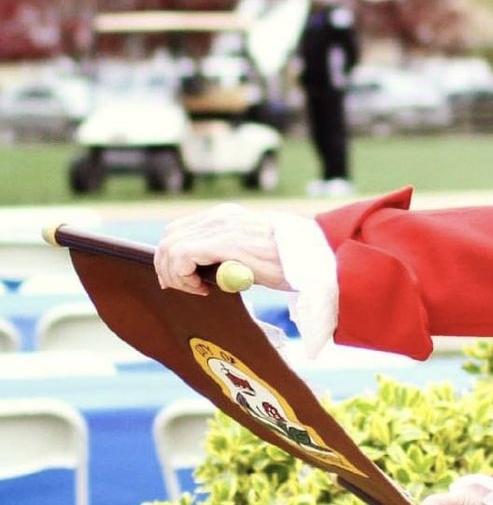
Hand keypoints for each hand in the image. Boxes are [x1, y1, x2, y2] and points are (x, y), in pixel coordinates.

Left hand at [154, 203, 291, 294]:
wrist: (313, 260)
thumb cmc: (287, 262)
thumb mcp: (250, 252)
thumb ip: (226, 253)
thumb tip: (202, 271)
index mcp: (226, 215)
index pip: (179, 230)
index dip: (171, 258)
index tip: (183, 280)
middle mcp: (221, 216)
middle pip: (168, 238)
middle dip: (167, 268)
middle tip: (184, 288)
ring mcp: (223, 226)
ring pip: (170, 248)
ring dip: (175, 275)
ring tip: (196, 289)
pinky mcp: (226, 242)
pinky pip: (182, 256)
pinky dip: (183, 276)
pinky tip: (203, 289)